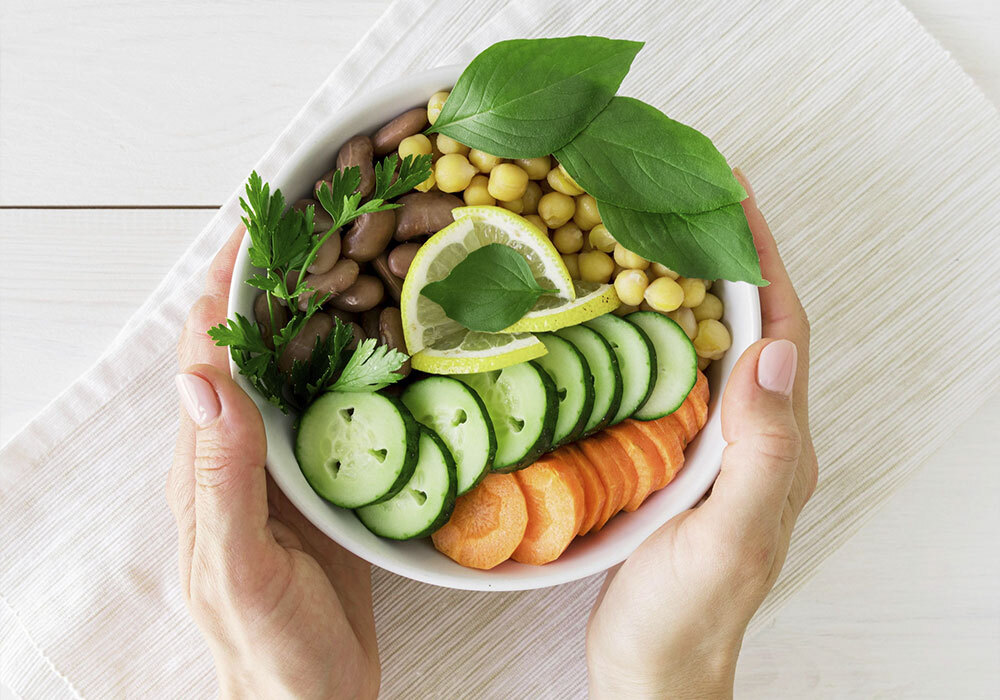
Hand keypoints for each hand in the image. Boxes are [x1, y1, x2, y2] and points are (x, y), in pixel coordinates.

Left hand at [166, 228, 379, 698]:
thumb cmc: (271, 648)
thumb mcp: (241, 568)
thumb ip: (220, 476)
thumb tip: (202, 374)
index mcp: (206, 465)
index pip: (206, 355)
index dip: (223, 287)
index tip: (257, 223)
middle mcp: (240, 453)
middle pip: (248, 347)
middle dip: (271, 280)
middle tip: (315, 219)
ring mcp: (284, 465)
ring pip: (293, 370)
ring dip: (312, 310)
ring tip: (351, 255)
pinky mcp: (325, 481)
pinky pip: (332, 406)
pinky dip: (350, 359)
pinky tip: (382, 337)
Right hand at [586, 170, 817, 698]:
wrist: (651, 669)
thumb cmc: (688, 613)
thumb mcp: (729, 534)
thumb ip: (760, 450)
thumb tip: (773, 351)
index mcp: (777, 445)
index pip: (781, 330)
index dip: (761, 260)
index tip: (731, 196)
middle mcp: (752, 435)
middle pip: (748, 325)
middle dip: (727, 256)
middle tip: (687, 195)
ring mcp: (712, 446)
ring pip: (707, 346)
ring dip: (688, 286)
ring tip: (652, 233)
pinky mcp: (672, 458)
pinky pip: (668, 378)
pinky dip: (649, 333)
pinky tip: (616, 314)